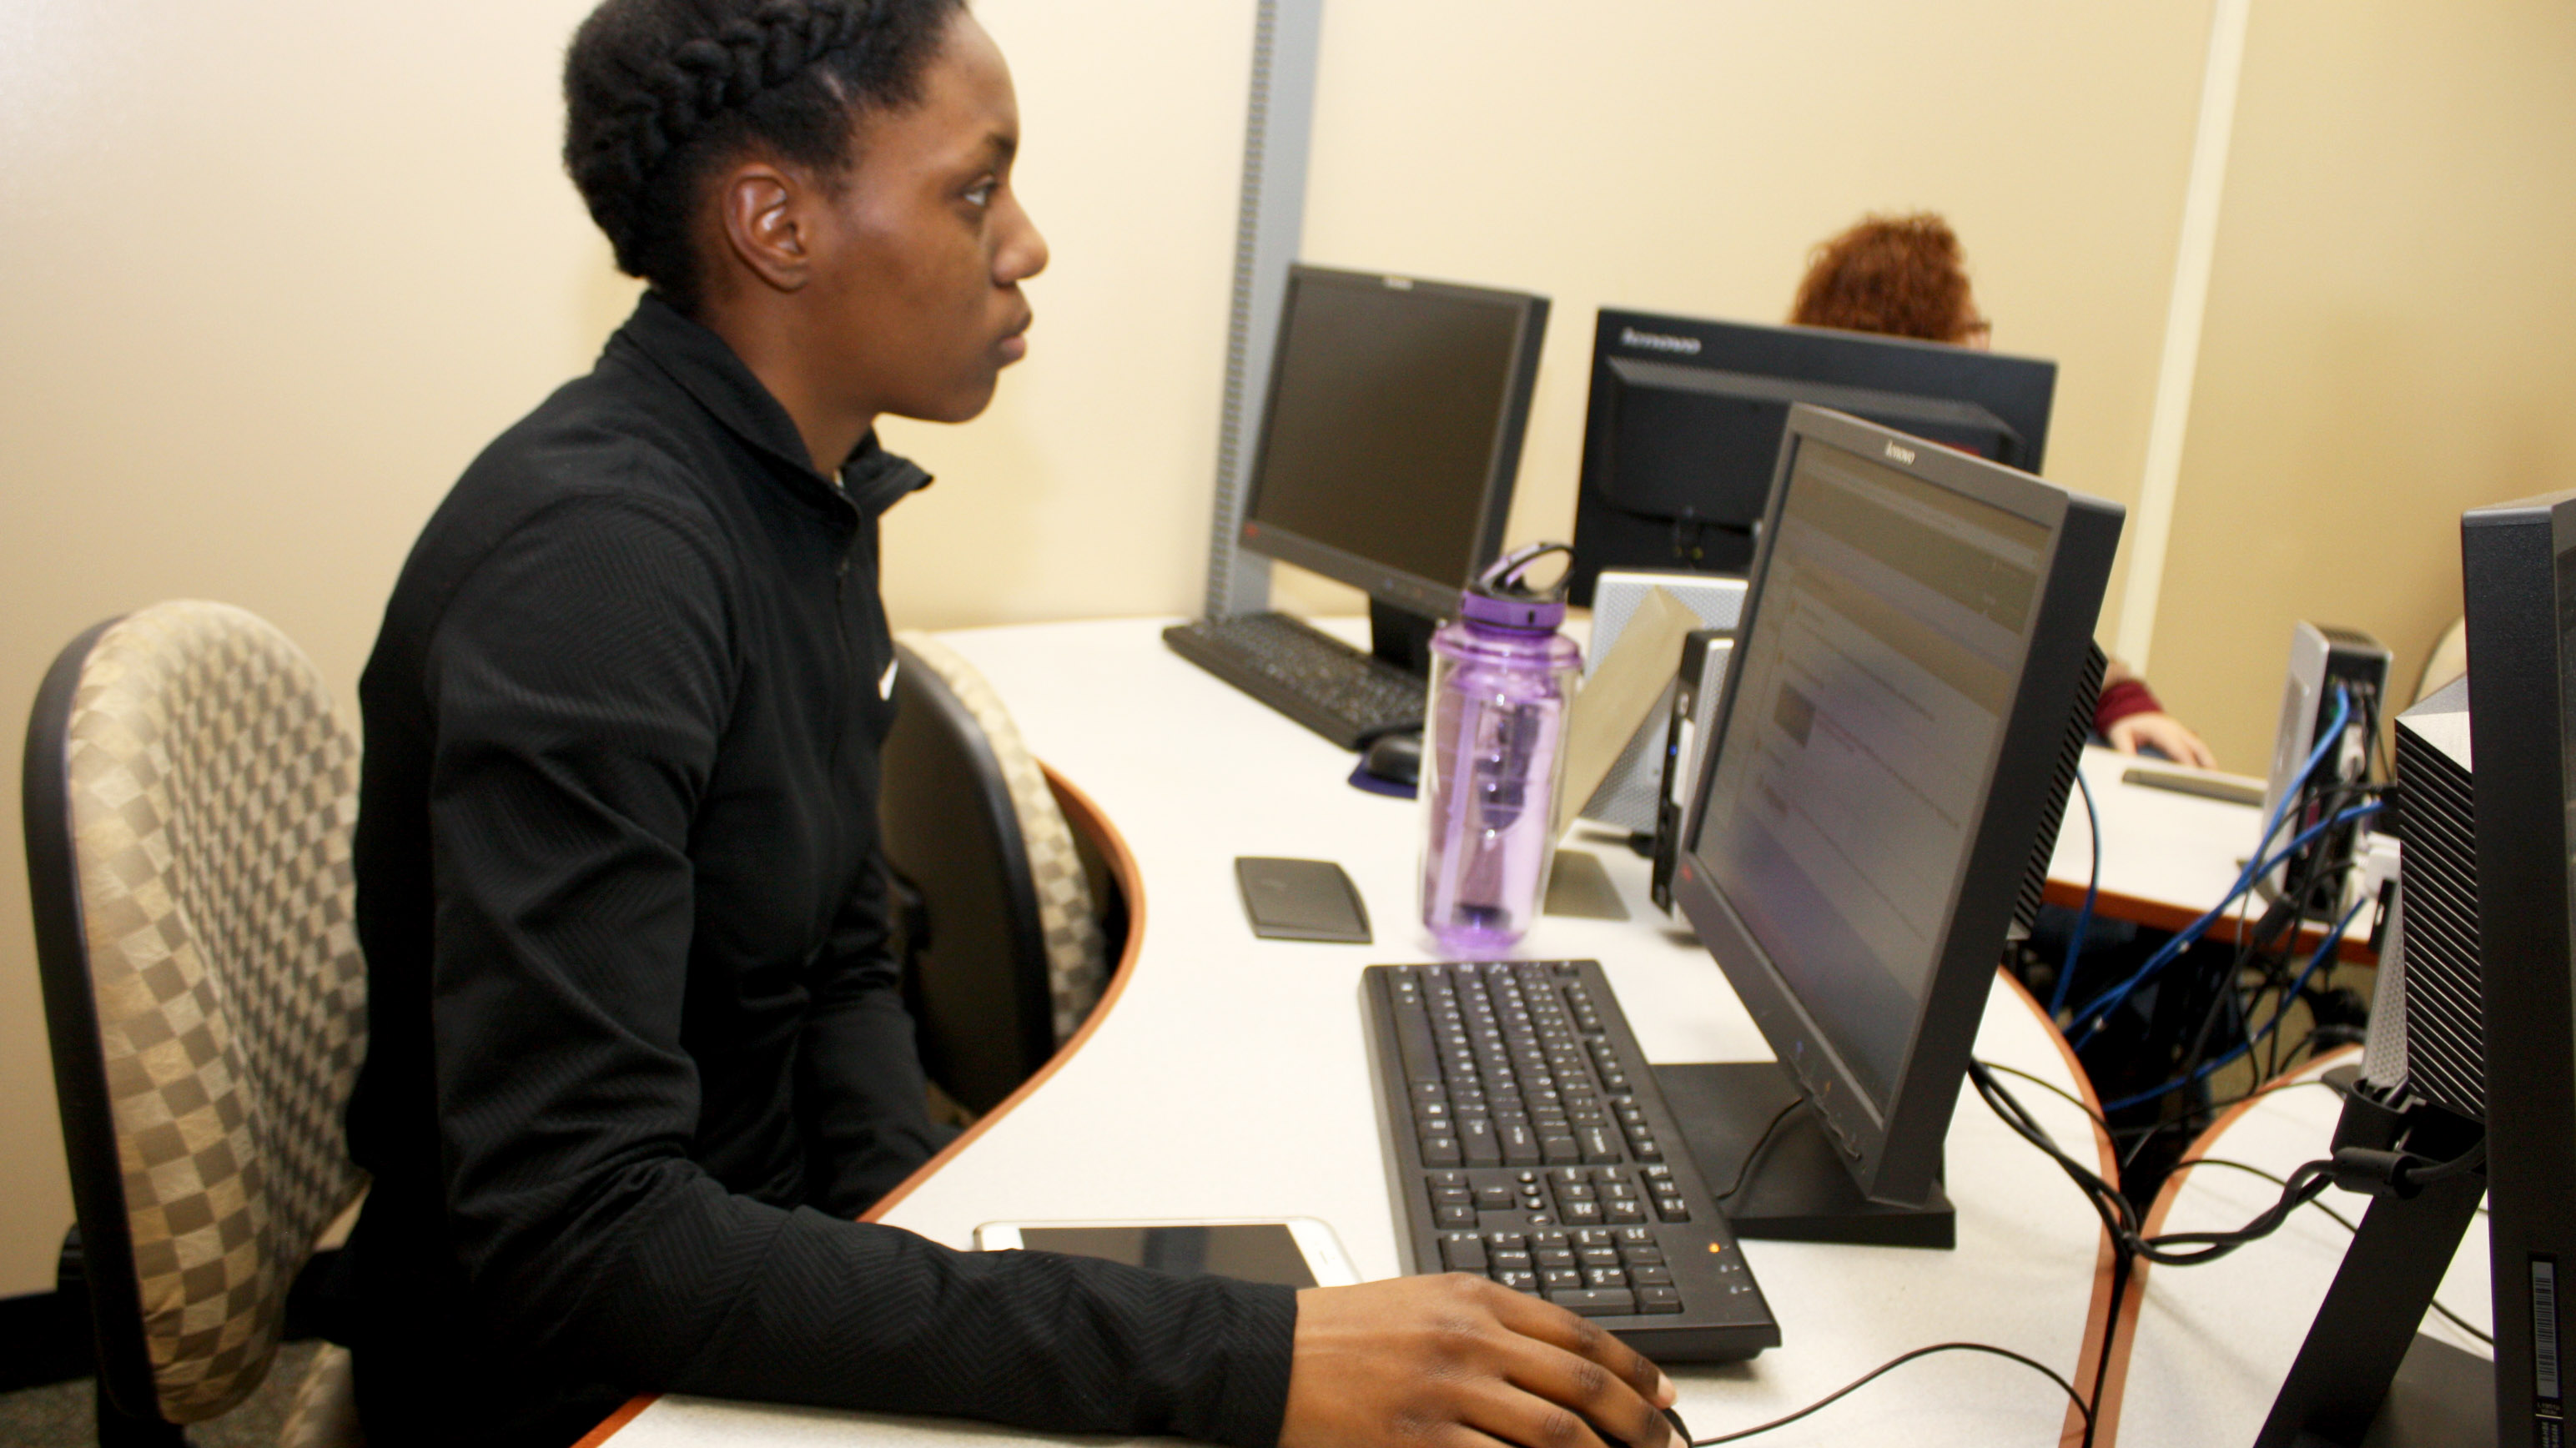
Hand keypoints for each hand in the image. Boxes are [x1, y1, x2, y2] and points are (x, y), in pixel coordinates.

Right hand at [1282, 1275, 1678, 1447]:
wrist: (1266, 1354)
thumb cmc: (1341, 1332)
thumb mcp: (1424, 1303)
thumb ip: (1490, 1325)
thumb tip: (1558, 1361)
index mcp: (1474, 1298)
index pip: (1581, 1333)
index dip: (1635, 1371)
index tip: (1662, 1397)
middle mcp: (1469, 1338)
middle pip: (1582, 1383)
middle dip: (1638, 1424)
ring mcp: (1446, 1390)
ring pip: (1555, 1432)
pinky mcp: (1419, 1439)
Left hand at [2106, 711, 2215, 768]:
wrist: (2129, 708)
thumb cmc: (2126, 722)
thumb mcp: (2120, 735)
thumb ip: (2125, 750)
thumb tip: (2131, 765)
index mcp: (2162, 729)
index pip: (2179, 749)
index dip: (2188, 763)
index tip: (2194, 776)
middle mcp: (2174, 729)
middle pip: (2197, 746)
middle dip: (2207, 762)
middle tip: (2214, 779)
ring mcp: (2179, 730)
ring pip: (2199, 745)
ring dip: (2208, 760)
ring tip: (2215, 778)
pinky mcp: (2181, 734)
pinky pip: (2195, 745)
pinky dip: (2202, 757)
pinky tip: (2206, 770)